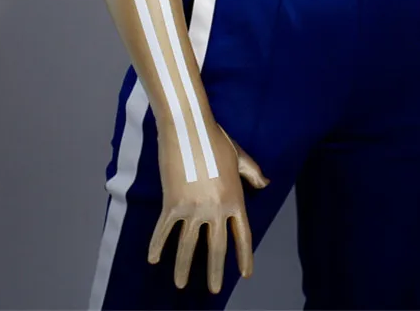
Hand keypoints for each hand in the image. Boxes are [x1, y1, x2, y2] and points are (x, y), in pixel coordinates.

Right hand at [148, 122, 269, 293]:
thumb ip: (252, 173)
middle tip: (214, 290)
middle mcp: (216, 208)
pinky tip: (154, 260)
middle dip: (215, 271)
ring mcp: (193, 207)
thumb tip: (265, 183)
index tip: (245, 275)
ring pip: (188, 245)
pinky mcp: (172, 202)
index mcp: (235, 198)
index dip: (244, 257)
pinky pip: (164, 230)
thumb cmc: (216, 139)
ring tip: (180, 284)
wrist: (189, 128)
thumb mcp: (240, 156)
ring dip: (183, 267)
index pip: (242, 235)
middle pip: (217, 247)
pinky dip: (158, 246)